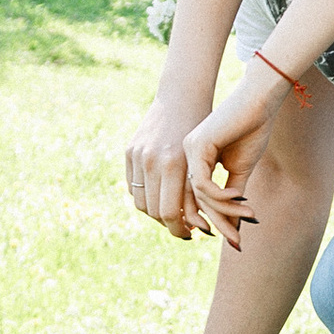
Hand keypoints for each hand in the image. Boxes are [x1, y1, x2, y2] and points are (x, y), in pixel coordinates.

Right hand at [124, 95, 206, 236]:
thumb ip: (197, 193)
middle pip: (153, 211)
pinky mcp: (129, 151)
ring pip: (141, 202)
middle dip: (169, 225)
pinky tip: (161, 198)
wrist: (182, 99)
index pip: (169, 213)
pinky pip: (133, 186)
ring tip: (173, 214)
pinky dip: (146, 197)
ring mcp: (137, 156)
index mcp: (173, 164)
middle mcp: (151, 161)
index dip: (180, 229)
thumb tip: (198, 227)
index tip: (191, 234)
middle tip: (183, 229)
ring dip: (156, 214)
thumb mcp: (203, 163)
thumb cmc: (202, 132)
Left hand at [184, 63, 287, 249]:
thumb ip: (232, 195)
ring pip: (197, 196)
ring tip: (248, 216)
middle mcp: (184, 157)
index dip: (210, 221)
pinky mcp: (197, 146)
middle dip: (215, 224)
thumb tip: (233, 225)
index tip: (230, 237)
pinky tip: (240, 197)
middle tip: (236, 241)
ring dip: (224, 210)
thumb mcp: (241, 168)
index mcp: (191, 162)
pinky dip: (221, 195)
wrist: (258, 99)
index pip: (193, 200)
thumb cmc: (252, 128)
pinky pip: (203, 183)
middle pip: (191, 202)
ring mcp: (187, 151)